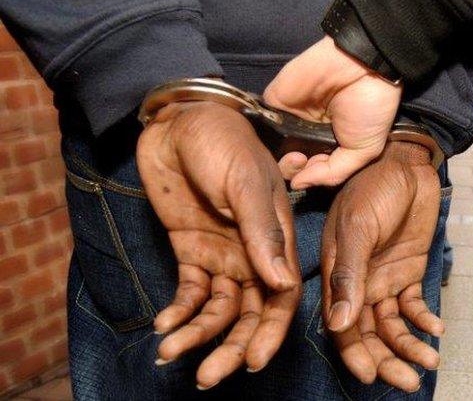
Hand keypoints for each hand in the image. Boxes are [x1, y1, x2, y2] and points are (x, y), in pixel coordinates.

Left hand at [136, 101, 301, 388]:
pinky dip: (178, 311)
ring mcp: (223, 254)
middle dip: (232, 346)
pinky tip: (163, 326)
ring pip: (217, 309)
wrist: (178, 121)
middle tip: (209, 376)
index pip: (282, 296)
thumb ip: (263, 234)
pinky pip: (189, 292)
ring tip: (171, 353)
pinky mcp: (192, 251)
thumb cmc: (222, 144)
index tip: (255, 361)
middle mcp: (254, 254)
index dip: (271, 331)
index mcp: (278, 238)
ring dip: (198, 335)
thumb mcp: (244, 185)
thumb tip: (283, 284)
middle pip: (250, 312)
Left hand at [264, 36, 401, 186]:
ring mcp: (290, 116)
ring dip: (280, 158)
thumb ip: (332, 173)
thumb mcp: (364, 150)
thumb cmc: (370, 108)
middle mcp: (308, 132)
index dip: (311, 176)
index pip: (311, 169)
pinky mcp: (275, 101)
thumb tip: (299, 185)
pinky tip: (280, 139)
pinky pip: (263, 124)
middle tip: (304, 162)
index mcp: (331, 143)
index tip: (317, 171)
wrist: (361, 66)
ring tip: (296, 155)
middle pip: (289, 161)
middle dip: (293, 170)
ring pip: (273, 147)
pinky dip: (266, 135)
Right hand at [281, 141, 443, 390]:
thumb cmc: (376, 186)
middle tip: (408, 382)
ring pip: (393, 325)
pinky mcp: (408, 271)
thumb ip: (349, 275)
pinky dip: (423, 320)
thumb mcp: (358, 228)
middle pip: (369, 333)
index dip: (355, 352)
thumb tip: (341, 325)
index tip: (370, 376)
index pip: (342, 324)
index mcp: (337, 273)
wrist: (409, 162)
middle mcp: (358, 282)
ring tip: (430, 361)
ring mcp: (383, 278)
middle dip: (387, 359)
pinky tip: (436, 330)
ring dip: (409, 346)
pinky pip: (413, 306)